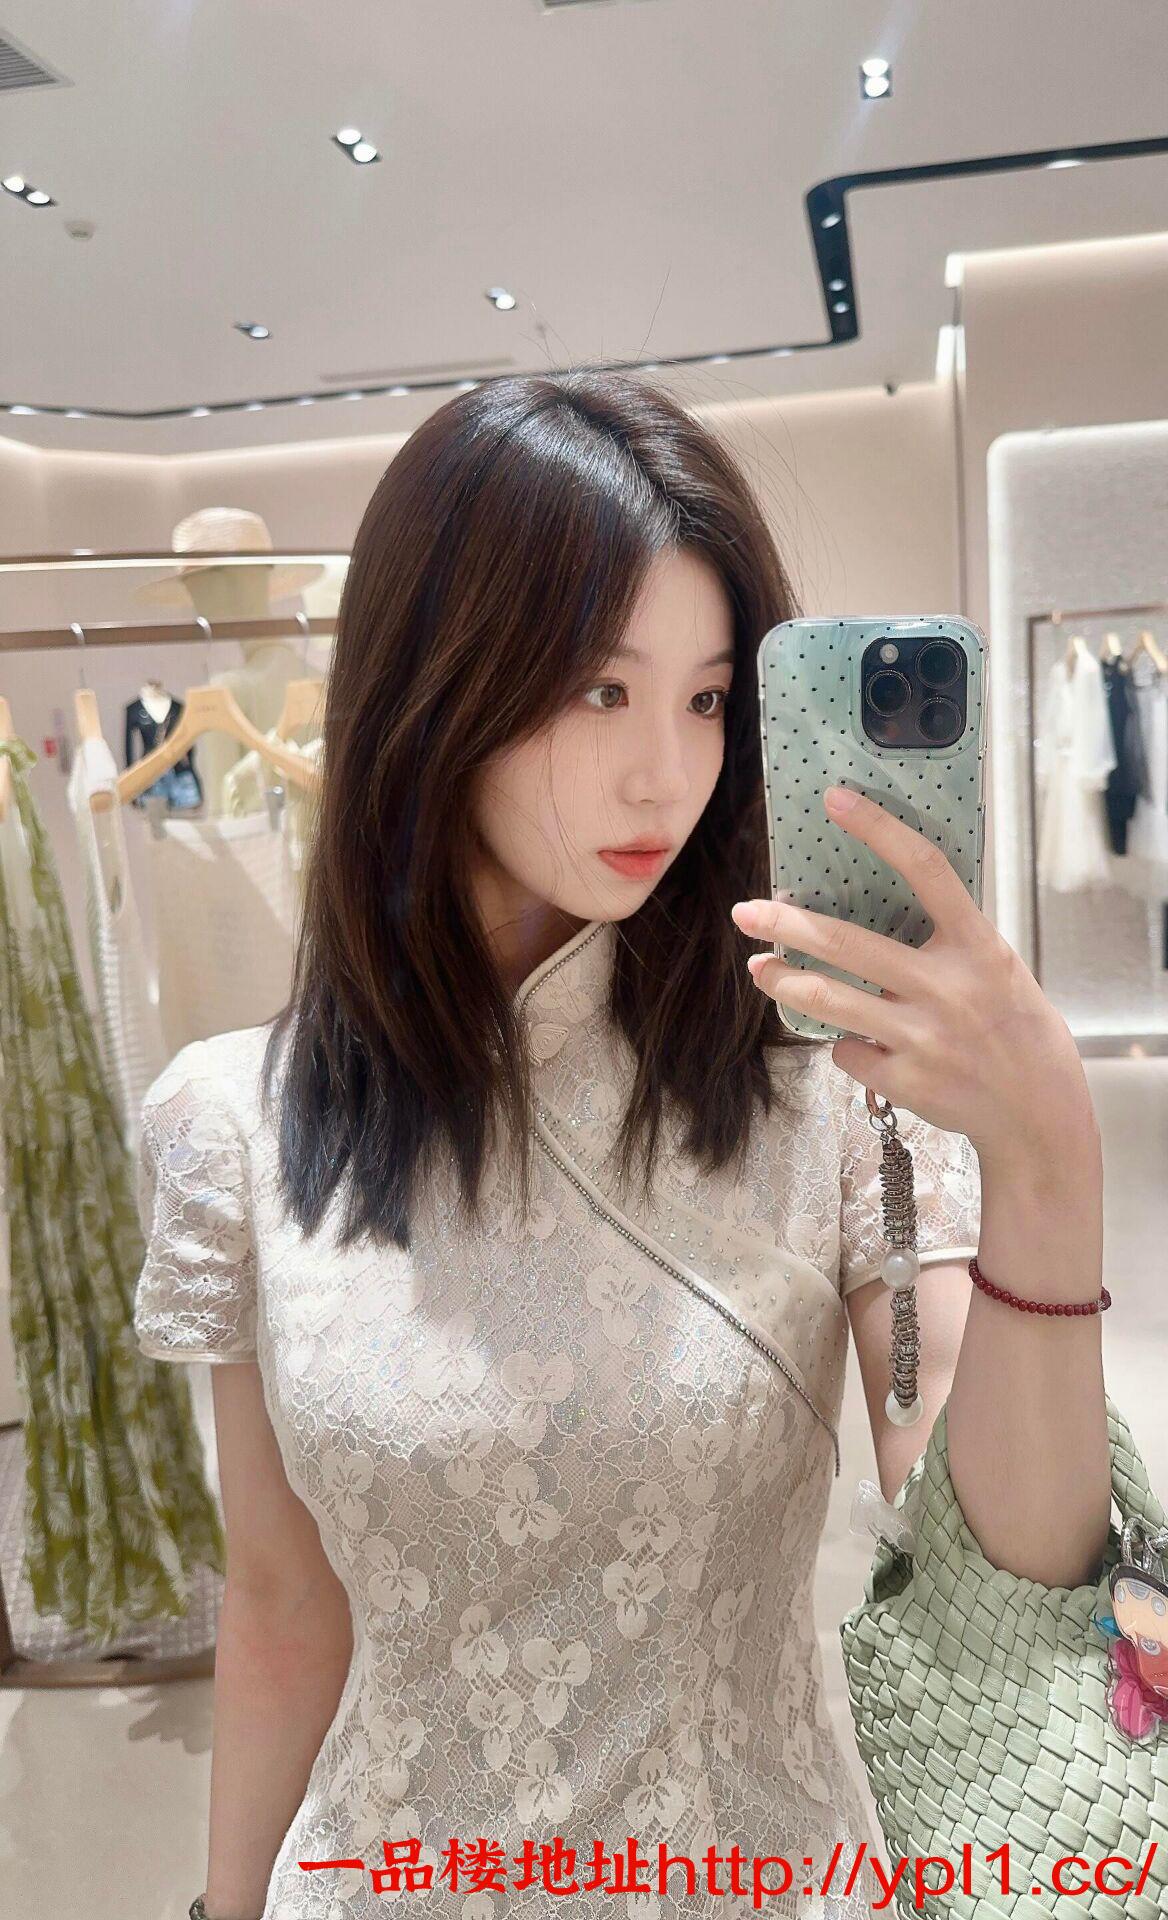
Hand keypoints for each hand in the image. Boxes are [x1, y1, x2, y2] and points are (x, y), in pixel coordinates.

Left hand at [730, 784, 1096, 1169]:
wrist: (1038, 1109)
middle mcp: (948, 987)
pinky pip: (847, 1051)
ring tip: (762, 968)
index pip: (926, 871)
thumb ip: (944, 940)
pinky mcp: (903, 1079)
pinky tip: (861, 1044)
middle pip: (846, 943)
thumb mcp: (996, 967)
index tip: (835, 800)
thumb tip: (869, 908)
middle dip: (785, 926)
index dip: (879, 830)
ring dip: (783, 982)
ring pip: (827, 1000)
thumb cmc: (1014, 1026)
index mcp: (978, 946)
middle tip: (746, 913)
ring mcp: (922, 1037)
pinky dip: (846, 1044)